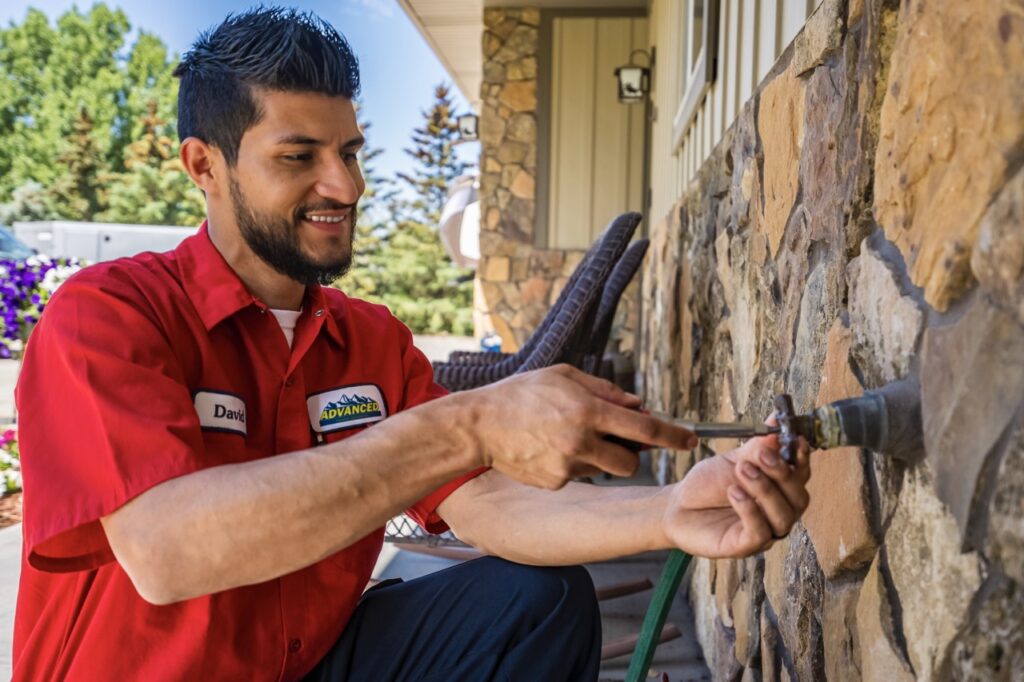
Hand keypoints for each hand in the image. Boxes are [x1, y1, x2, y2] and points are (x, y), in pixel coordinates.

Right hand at [464, 364, 697, 489]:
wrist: (479, 426)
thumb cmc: (521, 394)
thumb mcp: (564, 376)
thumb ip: (605, 391)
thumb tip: (638, 405)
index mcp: (587, 410)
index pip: (644, 428)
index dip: (673, 435)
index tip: (690, 439)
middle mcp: (580, 441)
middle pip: (631, 461)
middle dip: (632, 453)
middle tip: (617, 439)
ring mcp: (567, 465)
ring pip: (604, 469)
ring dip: (599, 456)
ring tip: (568, 436)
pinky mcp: (555, 482)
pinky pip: (579, 475)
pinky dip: (573, 464)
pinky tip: (549, 448)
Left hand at [660, 418, 810, 557]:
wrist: (677, 506)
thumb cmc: (708, 485)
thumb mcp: (734, 460)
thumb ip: (758, 446)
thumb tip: (778, 421)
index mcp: (779, 489)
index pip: (801, 475)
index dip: (802, 459)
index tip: (796, 440)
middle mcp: (777, 512)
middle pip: (798, 497)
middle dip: (782, 473)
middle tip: (760, 455)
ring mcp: (765, 531)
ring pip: (783, 516)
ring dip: (764, 490)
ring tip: (741, 471)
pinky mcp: (746, 546)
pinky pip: (760, 533)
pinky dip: (750, 510)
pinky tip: (734, 493)